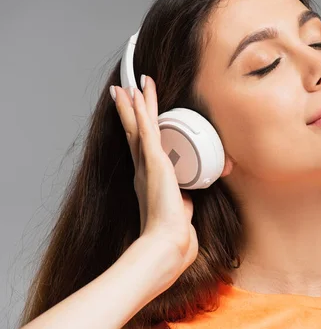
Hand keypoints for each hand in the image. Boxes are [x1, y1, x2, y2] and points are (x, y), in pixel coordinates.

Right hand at [111, 76, 197, 274]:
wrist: (168, 243)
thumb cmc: (174, 236)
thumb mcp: (182, 214)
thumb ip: (183, 203)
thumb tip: (187, 201)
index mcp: (149, 182)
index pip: (143, 149)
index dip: (139, 132)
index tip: (136, 118)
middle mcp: (144, 170)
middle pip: (136, 133)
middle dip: (131, 111)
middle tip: (125, 92)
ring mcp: (147, 164)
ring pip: (139, 126)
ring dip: (134, 104)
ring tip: (128, 85)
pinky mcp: (154, 160)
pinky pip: (146, 128)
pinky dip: (140, 110)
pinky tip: (135, 94)